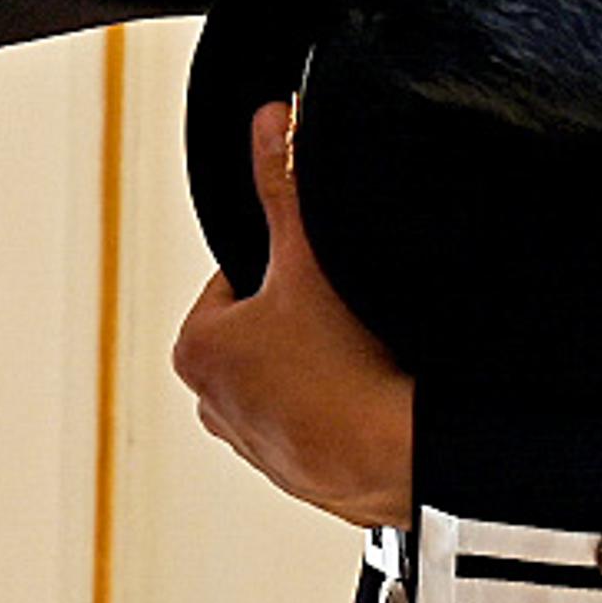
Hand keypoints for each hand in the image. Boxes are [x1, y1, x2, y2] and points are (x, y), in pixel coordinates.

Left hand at [173, 101, 415, 528]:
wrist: (406, 456)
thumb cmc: (349, 365)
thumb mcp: (310, 257)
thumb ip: (284, 182)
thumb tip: (270, 120)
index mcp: (195, 350)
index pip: (238, 281)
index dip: (285, 269)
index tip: (320, 278)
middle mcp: (214, 406)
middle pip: (266, 332)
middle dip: (303, 322)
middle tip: (348, 320)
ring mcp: (259, 450)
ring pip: (297, 381)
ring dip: (327, 369)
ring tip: (367, 361)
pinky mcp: (305, 482)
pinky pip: (326, 428)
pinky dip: (348, 413)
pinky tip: (378, 398)